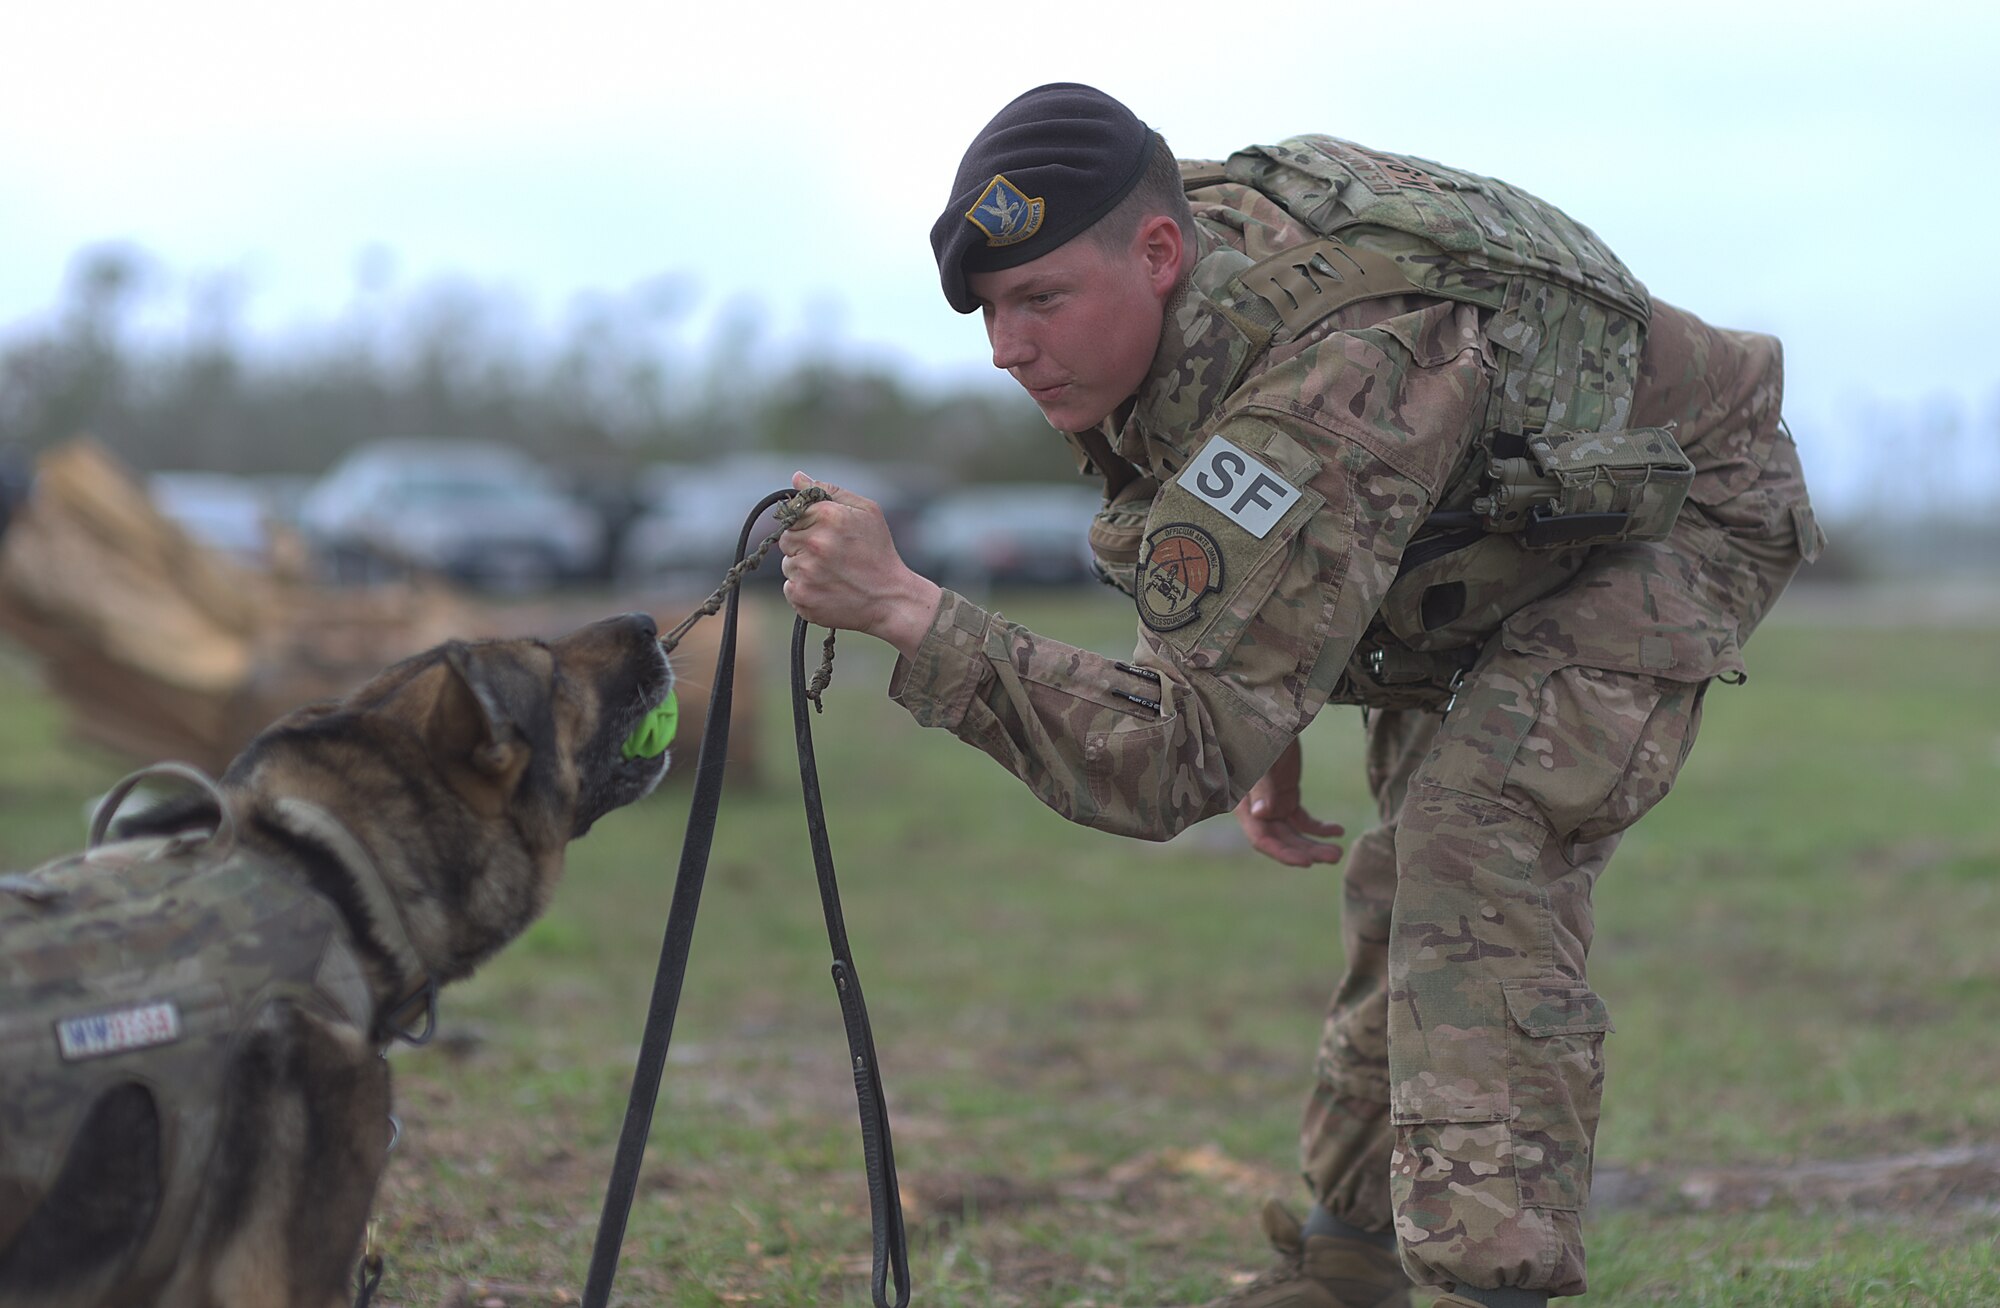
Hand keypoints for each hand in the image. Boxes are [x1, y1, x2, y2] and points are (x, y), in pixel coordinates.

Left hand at [779, 472, 941, 657]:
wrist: (891, 599)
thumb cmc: (879, 552)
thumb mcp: (867, 512)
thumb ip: (829, 491)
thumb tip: (797, 477)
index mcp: (829, 516)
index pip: (793, 513)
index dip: (808, 524)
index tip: (826, 536)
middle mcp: (815, 543)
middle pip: (787, 539)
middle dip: (804, 546)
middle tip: (831, 556)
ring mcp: (806, 572)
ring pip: (788, 565)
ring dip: (805, 569)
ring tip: (833, 574)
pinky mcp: (802, 597)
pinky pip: (790, 588)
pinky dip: (805, 589)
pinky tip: (829, 589)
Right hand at [1233, 739, 1343, 866]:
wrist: (1271, 711)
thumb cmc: (1260, 731)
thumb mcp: (1263, 759)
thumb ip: (1263, 787)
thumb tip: (1262, 815)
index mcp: (1243, 804)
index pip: (1262, 838)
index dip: (1283, 853)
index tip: (1307, 862)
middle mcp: (1256, 810)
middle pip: (1282, 839)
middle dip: (1306, 850)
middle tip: (1335, 856)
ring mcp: (1271, 804)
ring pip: (1294, 833)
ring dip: (1314, 843)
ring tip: (1338, 851)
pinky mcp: (1286, 796)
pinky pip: (1302, 819)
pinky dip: (1319, 827)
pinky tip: (1338, 830)